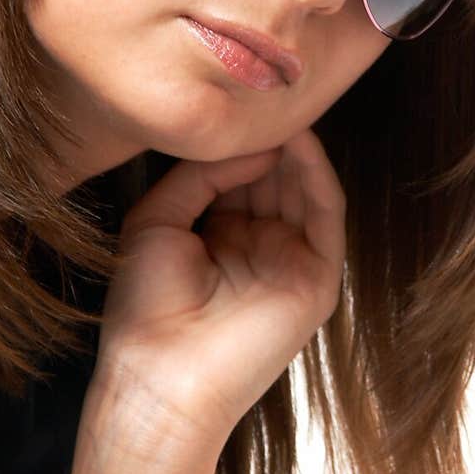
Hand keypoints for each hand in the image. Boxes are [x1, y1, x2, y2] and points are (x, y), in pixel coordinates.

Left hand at [87, 127, 345, 457]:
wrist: (160, 375)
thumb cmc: (147, 308)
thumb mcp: (159, 220)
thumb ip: (199, 175)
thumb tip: (248, 144)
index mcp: (222, 236)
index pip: (243, 175)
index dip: (239, 140)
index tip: (232, 101)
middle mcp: (261, 245)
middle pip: (277, 176)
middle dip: (269, 138)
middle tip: (262, 97)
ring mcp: (292, 262)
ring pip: (305, 189)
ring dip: (296, 149)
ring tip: (282, 110)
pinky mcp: (317, 279)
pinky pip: (327, 216)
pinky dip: (317, 175)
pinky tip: (299, 143)